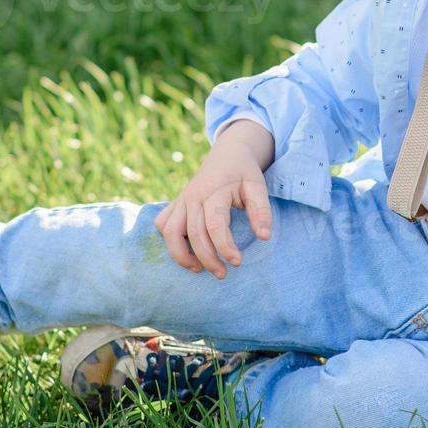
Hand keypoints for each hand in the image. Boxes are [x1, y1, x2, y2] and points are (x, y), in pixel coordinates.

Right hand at [154, 142, 271, 279]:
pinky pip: (163, 225)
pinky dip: (170, 241)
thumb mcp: (257, 186)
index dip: (225, 247)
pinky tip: (188, 252)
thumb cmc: (243, 172)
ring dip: (182, 255)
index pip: (214, 225)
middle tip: (223, 274)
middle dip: (207, 259)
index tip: (237, 262)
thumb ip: (261, 211)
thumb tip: (264, 237)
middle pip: (193, 234)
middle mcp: (193, 196)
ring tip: (199, 270)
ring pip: (170, 233)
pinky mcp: (176, 204)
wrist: (227, 153)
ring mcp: (181, 200)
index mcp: (213, 191)